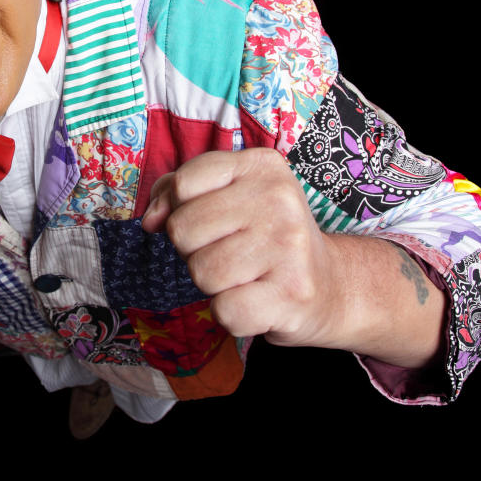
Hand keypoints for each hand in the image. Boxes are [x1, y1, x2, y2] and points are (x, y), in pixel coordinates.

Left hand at [140, 149, 346, 349]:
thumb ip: (177, 193)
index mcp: (261, 165)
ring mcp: (289, 245)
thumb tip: (150, 219)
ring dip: (212, 284)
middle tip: (230, 252)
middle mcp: (279, 198)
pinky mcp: (292, 293)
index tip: (210, 222)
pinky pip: (224, 311)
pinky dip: (230, 314)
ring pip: (200, 272)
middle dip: (194, 250)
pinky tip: (256, 301)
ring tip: (244, 276)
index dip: (180, 209)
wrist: (330, 285)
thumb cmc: (264, 238)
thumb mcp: (227, 197)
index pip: (183, 183)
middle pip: (183, 229)